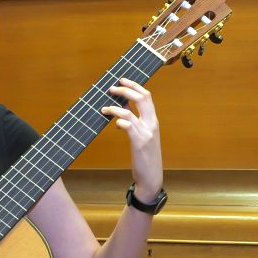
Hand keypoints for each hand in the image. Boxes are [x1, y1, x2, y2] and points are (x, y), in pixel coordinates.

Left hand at [103, 79, 163, 203]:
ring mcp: (146, 133)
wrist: (152, 177)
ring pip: (130, 112)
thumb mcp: (142, 136)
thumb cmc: (145, 157)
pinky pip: (127, 126)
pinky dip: (118, 121)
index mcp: (153, 121)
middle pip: (141, 98)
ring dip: (114, 107)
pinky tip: (114, 124)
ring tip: (104, 108)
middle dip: (125, 90)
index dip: (134, 86)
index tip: (122, 80)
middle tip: (112, 88)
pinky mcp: (139, 143)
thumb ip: (135, 122)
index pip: (147, 96)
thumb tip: (122, 108)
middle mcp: (152, 124)